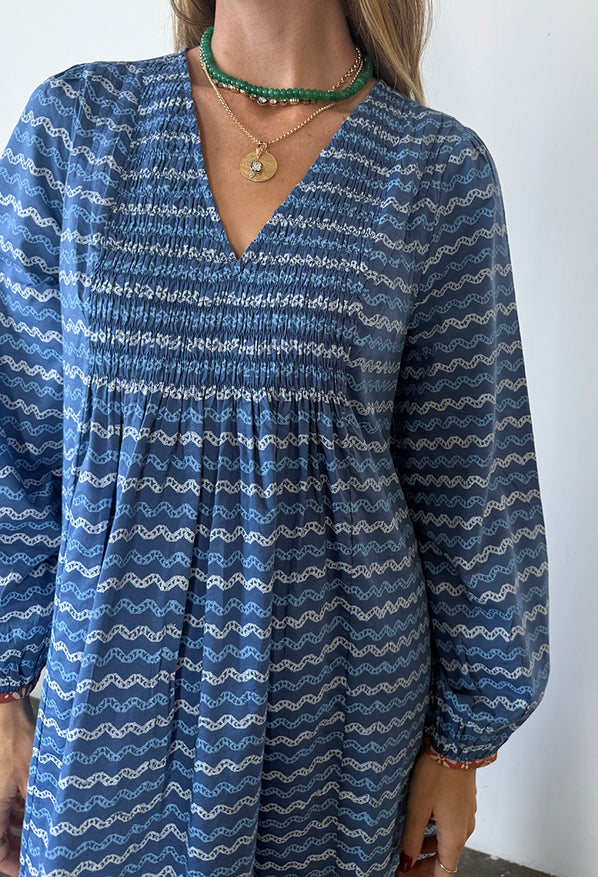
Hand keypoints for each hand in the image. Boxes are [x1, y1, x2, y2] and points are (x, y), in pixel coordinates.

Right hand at [0, 698, 35, 876]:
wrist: (9, 714)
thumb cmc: (17, 742)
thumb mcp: (33, 779)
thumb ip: (37, 808)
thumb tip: (51, 829)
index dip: (12, 864)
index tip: (28, 868)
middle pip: (2, 836)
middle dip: (20, 846)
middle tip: (41, 852)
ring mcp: (0, 790)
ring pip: (8, 819)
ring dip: (24, 827)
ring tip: (46, 833)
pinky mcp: (6, 778)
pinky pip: (12, 802)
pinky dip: (25, 809)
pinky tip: (43, 809)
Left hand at [396, 750, 476, 874]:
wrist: (455, 746)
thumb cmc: (437, 773)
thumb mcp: (417, 808)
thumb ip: (412, 839)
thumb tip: (406, 863)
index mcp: (454, 836)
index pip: (442, 873)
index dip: (422, 875)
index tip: (404, 873)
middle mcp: (464, 829)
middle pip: (445, 859)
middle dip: (424, 864)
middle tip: (404, 862)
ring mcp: (466, 815)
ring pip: (447, 841)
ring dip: (429, 846)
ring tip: (408, 841)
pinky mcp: (464, 802)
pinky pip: (451, 825)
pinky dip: (436, 830)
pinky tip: (422, 819)